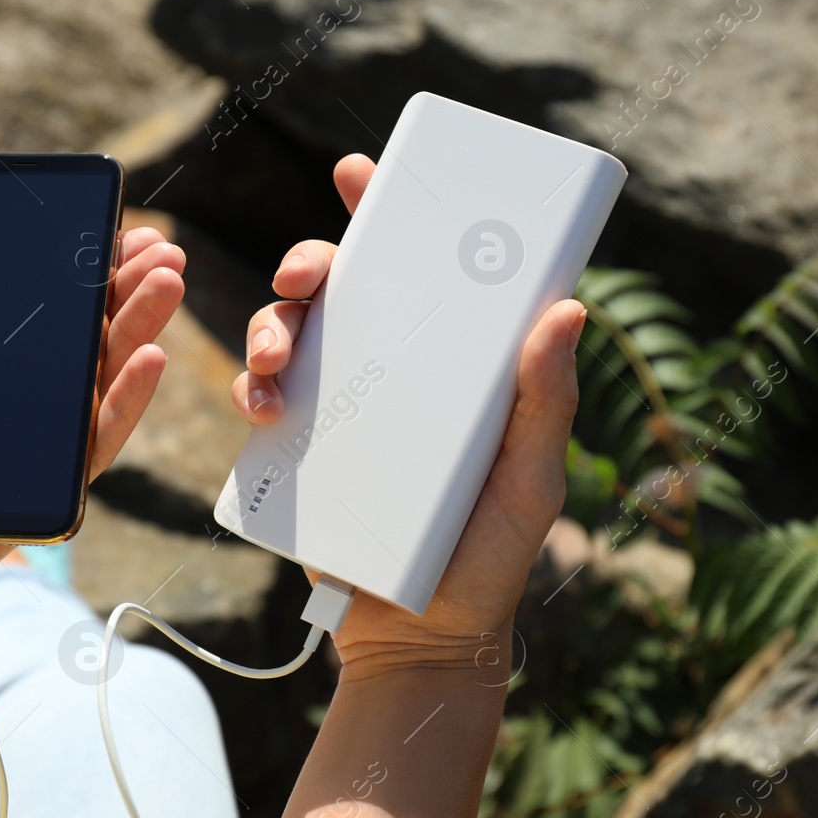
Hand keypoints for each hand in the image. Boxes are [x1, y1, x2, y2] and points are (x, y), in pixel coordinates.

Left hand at [0, 228, 185, 670]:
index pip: (33, 319)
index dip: (73, 277)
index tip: (107, 231)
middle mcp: (6, 415)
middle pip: (77, 346)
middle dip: (123, 293)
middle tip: (159, 248)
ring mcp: (26, 459)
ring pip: (96, 391)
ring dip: (137, 334)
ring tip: (166, 283)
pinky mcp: (37, 505)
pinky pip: (88, 454)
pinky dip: (121, 407)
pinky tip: (146, 360)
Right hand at [232, 156, 585, 679]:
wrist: (419, 642)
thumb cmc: (489, 560)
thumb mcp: (530, 481)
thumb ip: (544, 404)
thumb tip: (568, 310)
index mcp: (447, 367)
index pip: (422, 275)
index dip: (391, 216)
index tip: (364, 174)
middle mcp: (391, 375)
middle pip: (342, 289)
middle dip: (310, 262)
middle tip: (307, 275)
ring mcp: (340, 410)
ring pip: (290, 333)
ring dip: (271, 324)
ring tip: (276, 356)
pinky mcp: (299, 452)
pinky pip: (260, 399)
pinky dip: (249, 387)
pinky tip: (260, 406)